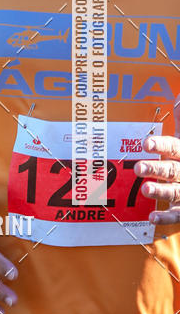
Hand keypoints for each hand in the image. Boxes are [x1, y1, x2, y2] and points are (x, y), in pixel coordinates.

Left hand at [135, 95, 179, 224]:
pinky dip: (165, 218)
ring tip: (144, 189)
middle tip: (138, 167)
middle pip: (172, 170)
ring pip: (175, 192)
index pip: (174, 147)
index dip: (160, 145)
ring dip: (160, 192)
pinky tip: (151, 218)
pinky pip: (178, 215)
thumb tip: (178, 95)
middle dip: (156, 169)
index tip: (146, 143)